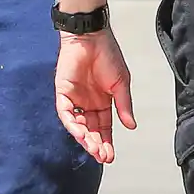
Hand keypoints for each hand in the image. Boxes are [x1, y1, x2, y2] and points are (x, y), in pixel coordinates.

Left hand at [55, 29, 135, 164]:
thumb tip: (131, 126)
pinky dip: (72, 124)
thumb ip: (124, 106)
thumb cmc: (108, 56)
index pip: (103, 128)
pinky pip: (66, 112)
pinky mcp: (63, 92)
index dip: (107, 142)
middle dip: (96, 144)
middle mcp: (87, 104)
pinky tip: (80, 134)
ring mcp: (74, 99)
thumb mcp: (121, 84)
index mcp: (102, 103)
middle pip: (90, 130)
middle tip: (102, 156)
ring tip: (93, 149)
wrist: (92, 37)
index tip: (110, 157)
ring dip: (84, 138)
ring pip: (77, 125)